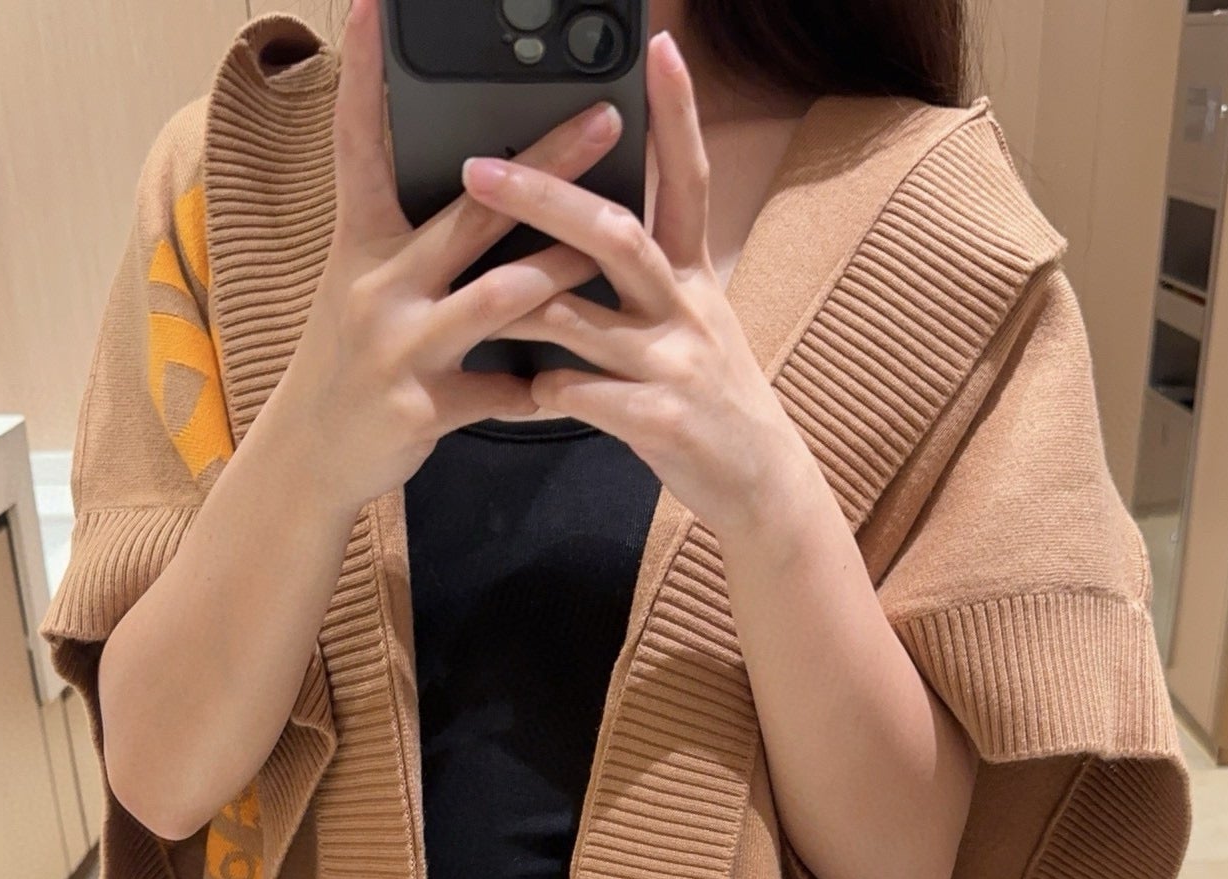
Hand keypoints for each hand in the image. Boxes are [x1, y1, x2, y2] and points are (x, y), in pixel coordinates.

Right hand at [280, 0, 621, 510]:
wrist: (312, 456)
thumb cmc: (353, 359)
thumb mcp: (363, 285)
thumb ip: (414, 239)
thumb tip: (483, 182)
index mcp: (360, 244)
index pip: (359, 145)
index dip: (363, 77)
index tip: (375, 9)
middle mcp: (378, 287)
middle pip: (471, 212)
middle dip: (544, 167)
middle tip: (605, 122)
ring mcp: (401, 348)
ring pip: (498, 299)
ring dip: (563, 273)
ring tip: (618, 249)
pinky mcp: (423, 407)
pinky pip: (502, 392)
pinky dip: (541, 390)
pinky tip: (573, 384)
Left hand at [458, 29, 805, 538]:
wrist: (758, 481)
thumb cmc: (704, 393)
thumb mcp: (690, 318)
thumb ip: (643, 271)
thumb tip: (583, 219)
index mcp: (692, 272)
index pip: (687, 176)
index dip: (676, 112)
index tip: (658, 47)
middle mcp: (687, 306)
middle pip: (615, 234)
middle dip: (544, 199)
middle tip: (480, 171)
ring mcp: (675, 364)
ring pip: (583, 320)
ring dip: (519, 307)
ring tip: (469, 300)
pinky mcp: (661, 421)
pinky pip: (584, 396)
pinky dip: (549, 390)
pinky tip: (530, 393)